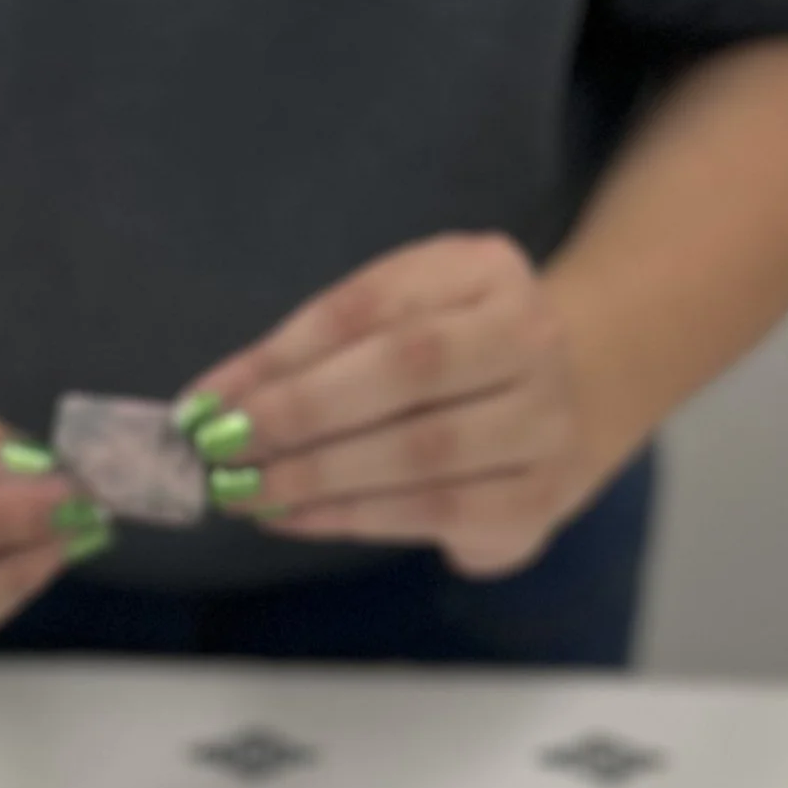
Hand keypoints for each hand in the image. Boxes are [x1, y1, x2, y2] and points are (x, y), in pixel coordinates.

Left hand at [179, 234, 622, 577]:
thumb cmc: (457, 352)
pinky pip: (435, 511)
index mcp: (486, 270)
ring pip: (422, 450)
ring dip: (319, 476)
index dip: (283, 353)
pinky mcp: (538, 499)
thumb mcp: (399, 315)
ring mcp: (546, 421)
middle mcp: (531, 337)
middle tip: (223, 448)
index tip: (210, 398)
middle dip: (300, 414)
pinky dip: (352, 517)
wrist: (577, 393)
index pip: (372, 304)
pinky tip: (295, 517)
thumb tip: (218, 401)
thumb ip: (318, 348)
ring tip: (246, 491)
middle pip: (406, 369)